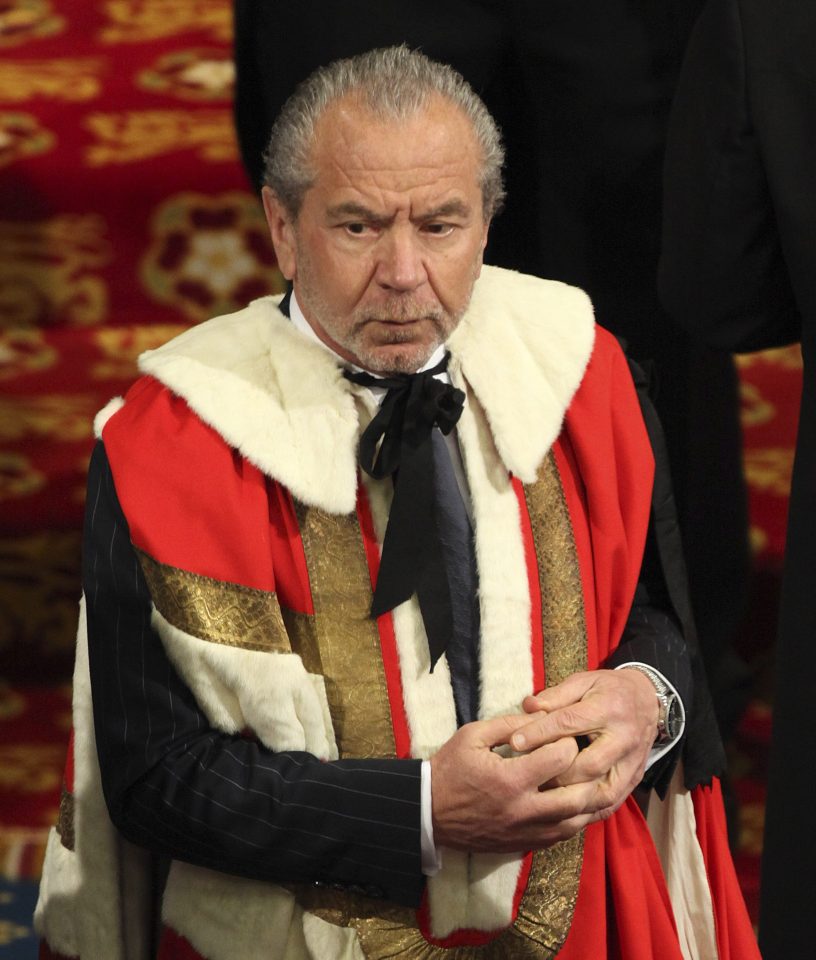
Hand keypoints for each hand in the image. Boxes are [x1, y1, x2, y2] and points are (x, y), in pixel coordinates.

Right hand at [430, 714, 588, 851]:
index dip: (568, 741)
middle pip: (577, 796)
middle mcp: (523, 810)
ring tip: (587, 778)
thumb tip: (542, 716)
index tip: (565, 733)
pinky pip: (562, 836)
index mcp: (510, 779)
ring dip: (587, 799)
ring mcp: (526, 832)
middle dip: (587, 773)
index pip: (561, 758)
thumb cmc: (449, 768)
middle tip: (584, 756)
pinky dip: (575, 819)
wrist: (428, 811)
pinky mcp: (524, 844)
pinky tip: (574, 802)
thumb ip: (509, 724)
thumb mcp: (473, 735)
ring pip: (575, 821)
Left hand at [511, 669, 658, 821]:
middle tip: (527, 775)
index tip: (515, 742)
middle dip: (555, 773)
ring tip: (542, 798)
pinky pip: (610, 804)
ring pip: (600, 792)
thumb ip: (556, 695)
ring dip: (570, 798)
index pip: (569, 723)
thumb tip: (528, 707)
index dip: (540, 733)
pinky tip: (564, 812)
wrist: (648, 700)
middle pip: (587, 764)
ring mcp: (631, 763)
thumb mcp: (583, 682)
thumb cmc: (608, 690)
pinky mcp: (633, 779)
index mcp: (608, 708)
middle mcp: (624, 738)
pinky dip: (586, 812)